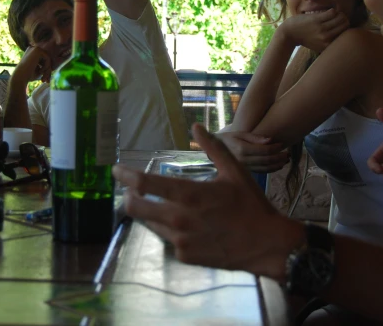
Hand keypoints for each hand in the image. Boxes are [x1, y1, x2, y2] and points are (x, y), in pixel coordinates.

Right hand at [15, 46, 51, 83]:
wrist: (20, 77)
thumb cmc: (28, 76)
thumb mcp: (39, 70)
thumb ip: (46, 66)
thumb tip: (54, 66)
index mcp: (32, 52)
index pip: (45, 59)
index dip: (46, 69)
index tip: (46, 80)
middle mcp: (33, 48)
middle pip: (47, 58)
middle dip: (48, 70)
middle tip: (45, 80)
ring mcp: (35, 48)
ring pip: (48, 59)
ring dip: (47, 70)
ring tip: (43, 78)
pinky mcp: (37, 50)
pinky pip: (48, 58)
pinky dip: (46, 67)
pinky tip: (40, 71)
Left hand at [113, 124, 304, 278]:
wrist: (267, 244)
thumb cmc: (251, 205)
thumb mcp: (234, 171)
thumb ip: (213, 148)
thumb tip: (196, 126)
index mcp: (189, 194)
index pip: (145, 184)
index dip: (125, 176)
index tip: (116, 170)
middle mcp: (179, 219)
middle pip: (135, 208)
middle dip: (127, 197)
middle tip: (130, 190)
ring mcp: (180, 240)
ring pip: (148, 224)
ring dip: (146, 213)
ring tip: (153, 205)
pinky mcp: (184, 256)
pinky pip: (166, 239)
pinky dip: (168, 229)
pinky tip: (181, 225)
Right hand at [218, 131, 287, 172]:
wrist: (215, 150)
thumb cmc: (229, 139)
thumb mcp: (240, 134)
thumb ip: (255, 137)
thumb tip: (270, 140)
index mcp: (242, 149)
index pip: (264, 150)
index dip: (276, 148)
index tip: (282, 144)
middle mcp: (243, 161)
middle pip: (267, 160)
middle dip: (279, 157)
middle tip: (288, 152)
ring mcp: (244, 168)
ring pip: (266, 168)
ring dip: (278, 164)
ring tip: (286, 159)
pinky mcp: (245, 172)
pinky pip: (262, 172)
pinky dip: (272, 169)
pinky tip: (279, 165)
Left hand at [279, 9, 349, 52]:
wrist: (289, 33)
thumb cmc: (305, 38)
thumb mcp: (319, 44)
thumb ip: (331, 40)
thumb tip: (346, 30)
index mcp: (328, 45)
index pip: (346, 34)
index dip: (346, 28)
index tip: (342, 25)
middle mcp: (326, 38)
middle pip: (345, 25)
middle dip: (344, 20)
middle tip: (339, 18)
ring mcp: (321, 29)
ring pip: (341, 18)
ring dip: (340, 14)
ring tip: (335, 14)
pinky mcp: (316, 20)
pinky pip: (332, 12)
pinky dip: (332, 11)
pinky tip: (328, 12)